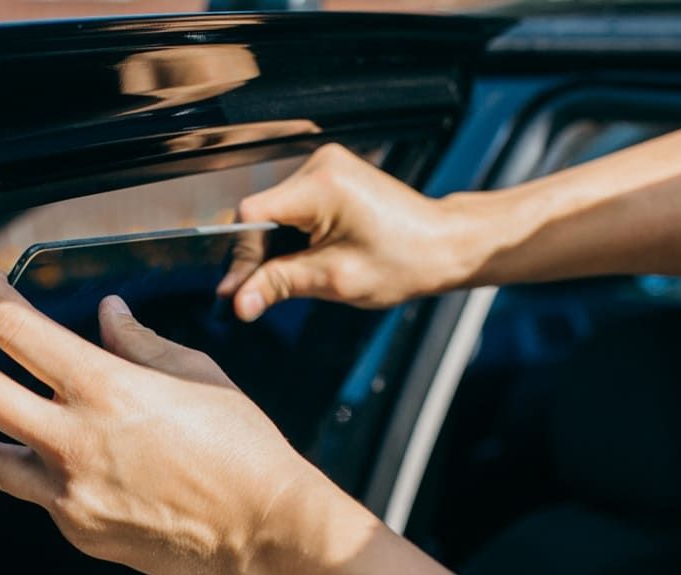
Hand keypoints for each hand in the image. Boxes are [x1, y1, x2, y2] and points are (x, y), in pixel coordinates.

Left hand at [0, 267, 338, 574]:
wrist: (263, 532)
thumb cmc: (243, 450)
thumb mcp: (196, 375)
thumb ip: (139, 343)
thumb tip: (108, 316)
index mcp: (106, 386)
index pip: (18, 329)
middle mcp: (75, 438)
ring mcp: (69, 491)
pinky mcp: (77, 529)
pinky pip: (35, 495)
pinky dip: (27, 475)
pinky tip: (24, 473)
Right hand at [219, 143, 476, 319]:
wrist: (444, 245)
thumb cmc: (404, 260)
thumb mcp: (334, 279)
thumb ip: (280, 284)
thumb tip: (238, 303)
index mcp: (322, 185)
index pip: (253, 213)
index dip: (241, 256)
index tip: (236, 292)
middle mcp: (320, 165)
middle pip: (261, 212)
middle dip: (257, 254)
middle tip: (257, 295)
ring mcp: (326, 167)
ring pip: (273, 211)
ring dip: (273, 246)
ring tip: (287, 278)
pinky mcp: (331, 176)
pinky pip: (291, 206)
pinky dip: (290, 235)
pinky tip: (301, 259)